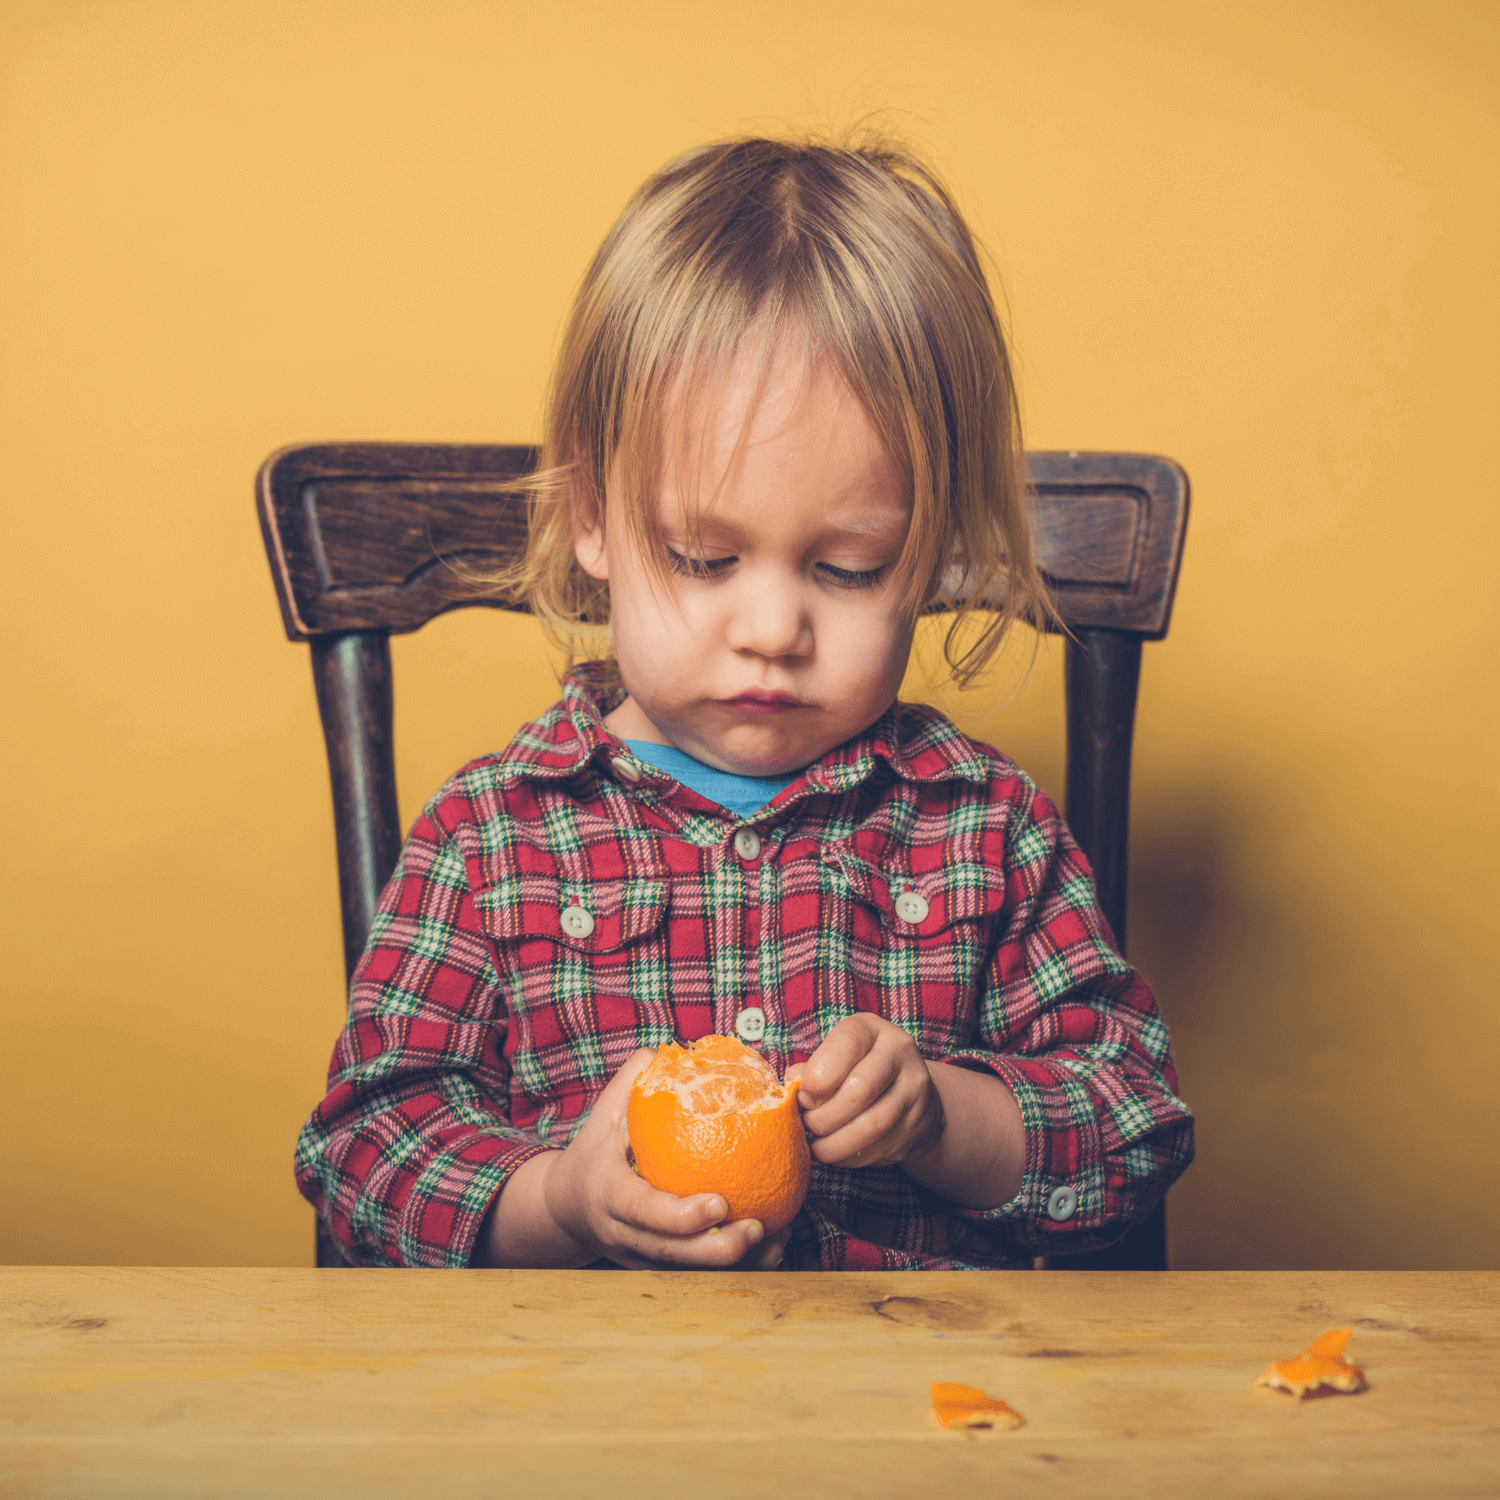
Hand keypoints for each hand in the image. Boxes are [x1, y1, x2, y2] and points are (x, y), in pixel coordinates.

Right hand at [485, 1048, 788, 1269]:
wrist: (566, 1206)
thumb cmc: (595, 1151)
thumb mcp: (605, 1114)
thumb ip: (635, 1080)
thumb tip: (673, 1051)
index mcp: (610, 1197)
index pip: (644, 1211)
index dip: (681, 1216)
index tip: (719, 1204)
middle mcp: (624, 1235)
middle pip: (671, 1255)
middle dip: (715, 1250)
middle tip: (757, 1228)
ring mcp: (640, 1259)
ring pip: (689, 1272)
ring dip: (735, 1264)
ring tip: (776, 1241)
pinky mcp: (658, 1269)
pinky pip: (698, 1275)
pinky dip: (737, 1267)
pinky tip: (773, 1248)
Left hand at [790, 1015, 944, 1168]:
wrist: (911, 1092)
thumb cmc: (860, 1068)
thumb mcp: (837, 1055)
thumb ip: (813, 1067)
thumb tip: (792, 1084)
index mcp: (873, 1030)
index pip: (847, 1044)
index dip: (819, 1074)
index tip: (803, 1097)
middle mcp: (900, 1055)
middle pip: (860, 1088)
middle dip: (823, 1115)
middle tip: (806, 1125)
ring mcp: (914, 1091)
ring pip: (870, 1126)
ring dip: (834, 1144)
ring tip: (815, 1145)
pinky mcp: (917, 1126)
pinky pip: (878, 1149)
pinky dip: (848, 1157)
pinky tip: (835, 1152)